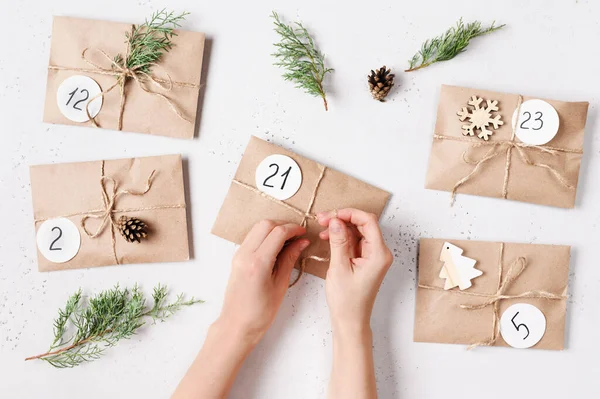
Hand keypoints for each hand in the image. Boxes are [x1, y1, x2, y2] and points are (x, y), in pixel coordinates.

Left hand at [218, 220, 309, 342]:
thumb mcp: (280, 285)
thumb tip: (302, 243)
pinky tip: (276, 246)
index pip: (278, 233)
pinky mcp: (237, 257)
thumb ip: (290, 259)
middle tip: (297, 235)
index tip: (304, 232)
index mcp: (258, 263)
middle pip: (265, 224)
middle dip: (283, 225)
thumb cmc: (260, 312)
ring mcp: (238, 255)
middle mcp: (245, 255)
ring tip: (288, 240)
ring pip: (257, 228)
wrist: (237, 324)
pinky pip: (251, 237)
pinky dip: (265, 235)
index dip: (293, 229)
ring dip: (273, 228)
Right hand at [318, 208, 392, 331]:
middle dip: (343, 219)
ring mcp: (374, 257)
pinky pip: (355, 242)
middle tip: (323, 219)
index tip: (332, 215)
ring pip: (358, 232)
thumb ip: (338, 241)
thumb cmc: (347, 301)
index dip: (349, 214)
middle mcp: (380, 253)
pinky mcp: (367, 261)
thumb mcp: (339, 268)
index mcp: (379, 254)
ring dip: (341, 227)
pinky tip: (329, 238)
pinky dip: (342, 237)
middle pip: (363, 224)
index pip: (368, 221)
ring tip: (323, 228)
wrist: (351, 321)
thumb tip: (336, 221)